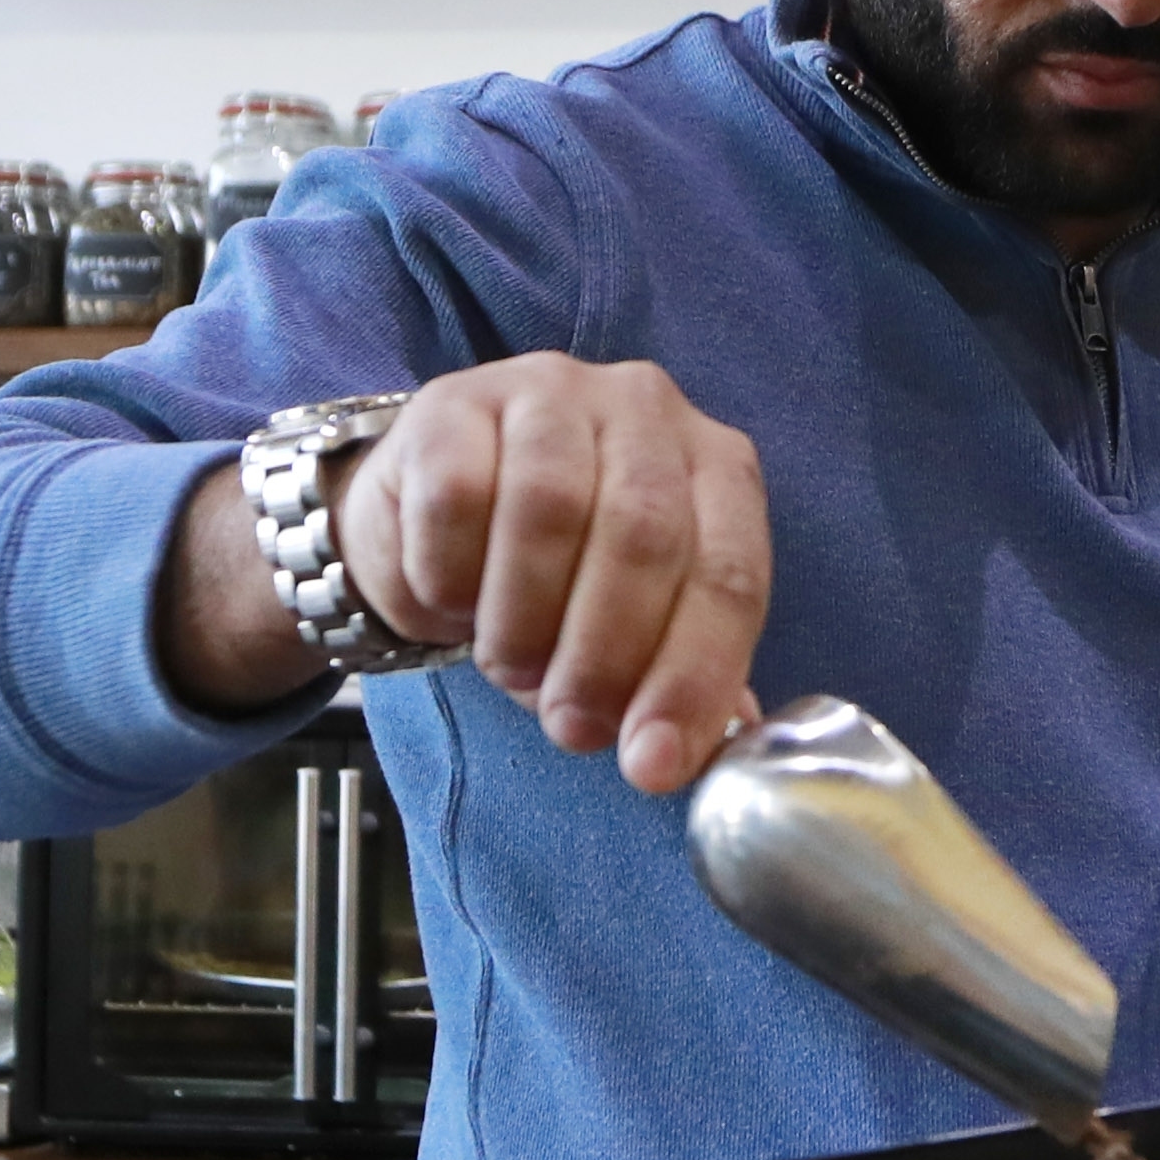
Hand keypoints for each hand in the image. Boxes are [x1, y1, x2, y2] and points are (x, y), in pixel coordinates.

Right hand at [340, 357, 772, 792]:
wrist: (429, 518)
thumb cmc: (552, 576)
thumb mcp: (632, 626)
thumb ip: (672, 678)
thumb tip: (682, 756)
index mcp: (715, 464)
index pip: (730, 573)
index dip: (694, 678)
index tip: (653, 764)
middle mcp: (644, 409)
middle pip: (644, 537)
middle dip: (606, 657)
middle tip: (571, 724)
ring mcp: (547, 394)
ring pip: (549, 511)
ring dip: (524, 622)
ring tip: (511, 664)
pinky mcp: (452, 405)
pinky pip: (456, 498)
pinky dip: (452, 575)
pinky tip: (452, 598)